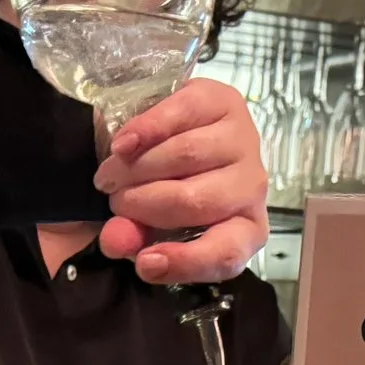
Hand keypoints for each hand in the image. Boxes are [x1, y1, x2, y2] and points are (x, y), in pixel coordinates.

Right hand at [93, 78, 268, 284]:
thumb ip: (132, 237)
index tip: (144, 262)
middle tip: (114, 201)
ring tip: (112, 175)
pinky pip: (181, 115)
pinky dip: (144, 131)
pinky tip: (123, 145)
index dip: (185, 261)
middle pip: (195, 201)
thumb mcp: (149, 224)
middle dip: (141, 204)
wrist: (179, 135)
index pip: (226, 254)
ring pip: (185, 157)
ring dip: (135, 169)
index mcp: (244, 230)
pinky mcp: (226, 102)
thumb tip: (114, 239)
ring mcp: (245, 142)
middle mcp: (252, 188)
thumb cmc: (170, 189)